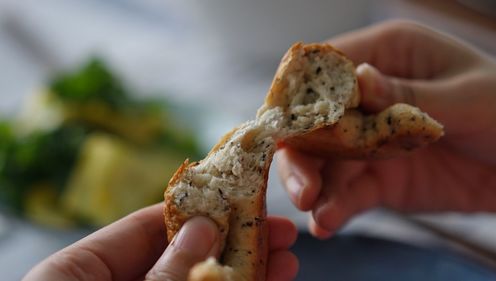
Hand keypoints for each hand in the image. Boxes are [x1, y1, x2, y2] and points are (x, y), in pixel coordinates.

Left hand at [23, 204, 297, 280]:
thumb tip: (202, 227)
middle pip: (180, 256)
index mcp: (80, 272)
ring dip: (242, 275)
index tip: (239, 200)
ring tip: (285, 262)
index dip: (197, 211)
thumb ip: (166, 272)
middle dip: (232, 243)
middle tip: (278, 232)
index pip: (144, 228)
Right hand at [278, 20, 495, 238]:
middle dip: (302, 152)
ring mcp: (370, 141)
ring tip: (313, 208)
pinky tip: (326, 223)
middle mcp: (369, 96)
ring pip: (324, 162)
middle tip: (301, 185)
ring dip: (313, 185)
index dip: (301, 95)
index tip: (285, 125)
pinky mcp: (377, 179)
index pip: (327, 69)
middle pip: (316, 121)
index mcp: (389, 55)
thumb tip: (358, 79)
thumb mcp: (468, 97)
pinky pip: (348, 193)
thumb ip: (409, 95)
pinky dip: (334, 208)